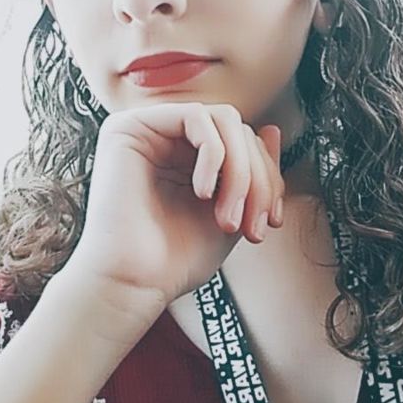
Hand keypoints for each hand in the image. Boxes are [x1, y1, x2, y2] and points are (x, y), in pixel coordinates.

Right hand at [63, 102, 283, 340]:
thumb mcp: (233, 212)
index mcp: (186, 156)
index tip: (270, 223)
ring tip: (227, 219)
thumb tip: (274, 129)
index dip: (268, 179)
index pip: (244, 143)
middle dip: (258, 179)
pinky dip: (213, 155)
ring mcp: (146, 130)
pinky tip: (202, 194)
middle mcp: (165, 137)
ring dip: (240, 171)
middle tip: (250, 227)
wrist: (132, 286)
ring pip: (224, 119)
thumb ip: (253, 172)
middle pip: (238, 129)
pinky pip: (195, 116)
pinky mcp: (128, 127)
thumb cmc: (175, 260)